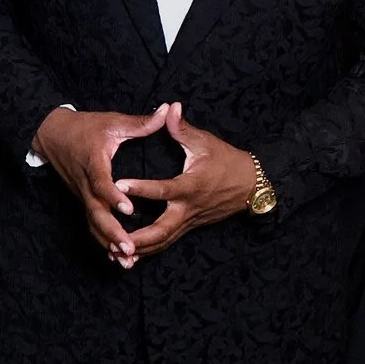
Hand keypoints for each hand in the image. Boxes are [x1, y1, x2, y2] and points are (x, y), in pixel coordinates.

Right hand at [33, 104, 179, 267]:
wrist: (53, 135)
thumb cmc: (85, 127)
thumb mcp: (112, 122)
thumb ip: (141, 122)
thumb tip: (168, 110)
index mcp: (94, 163)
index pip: (101, 183)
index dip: (114, 196)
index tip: (129, 209)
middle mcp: (86, 184)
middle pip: (96, 213)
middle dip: (112, 232)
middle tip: (129, 248)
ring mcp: (83, 195)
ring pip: (93, 223)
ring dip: (108, 243)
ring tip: (126, 260)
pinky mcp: (84, 201)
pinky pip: (93, 224)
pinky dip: (103, 241)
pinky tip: (116, 256)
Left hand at [117, 103, 266, 253]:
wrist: (251, 185)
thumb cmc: (228, 161)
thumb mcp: (206, 142)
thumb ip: (183, 128)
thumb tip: (171, 107)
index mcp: (190, 186)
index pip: (162, 190)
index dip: (141, 188)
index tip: (119, 186)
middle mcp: (188, 208)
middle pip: (160, 230)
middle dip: (137, 238)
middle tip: (114, 240)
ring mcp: (189, 221)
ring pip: (163, 242)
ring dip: (141, 250)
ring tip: (116, 256)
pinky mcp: (189, 227)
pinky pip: (167, 242)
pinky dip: (149, 250)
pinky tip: (132, 256)